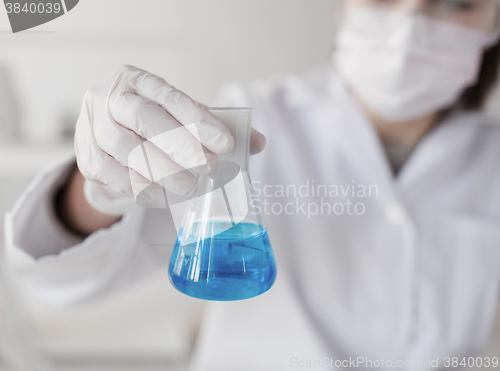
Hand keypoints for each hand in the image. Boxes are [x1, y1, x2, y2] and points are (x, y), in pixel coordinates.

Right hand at [75, 65, 265, 214]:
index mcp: (136, 79)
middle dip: (181, 146)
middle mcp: (109, 97)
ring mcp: (92, 126)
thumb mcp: (180, 116)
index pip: (170, 96)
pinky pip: (112, 174)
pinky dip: (139, 185)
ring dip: (163, 171)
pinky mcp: (86, 156)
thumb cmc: (152, 122)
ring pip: (128, 150)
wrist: (108, 134)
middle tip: (210, 166)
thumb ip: (215, 126)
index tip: (227, 142)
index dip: (199, 120)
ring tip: (190, 186)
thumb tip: (258, 142)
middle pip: (145, 121)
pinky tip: (160, 193)